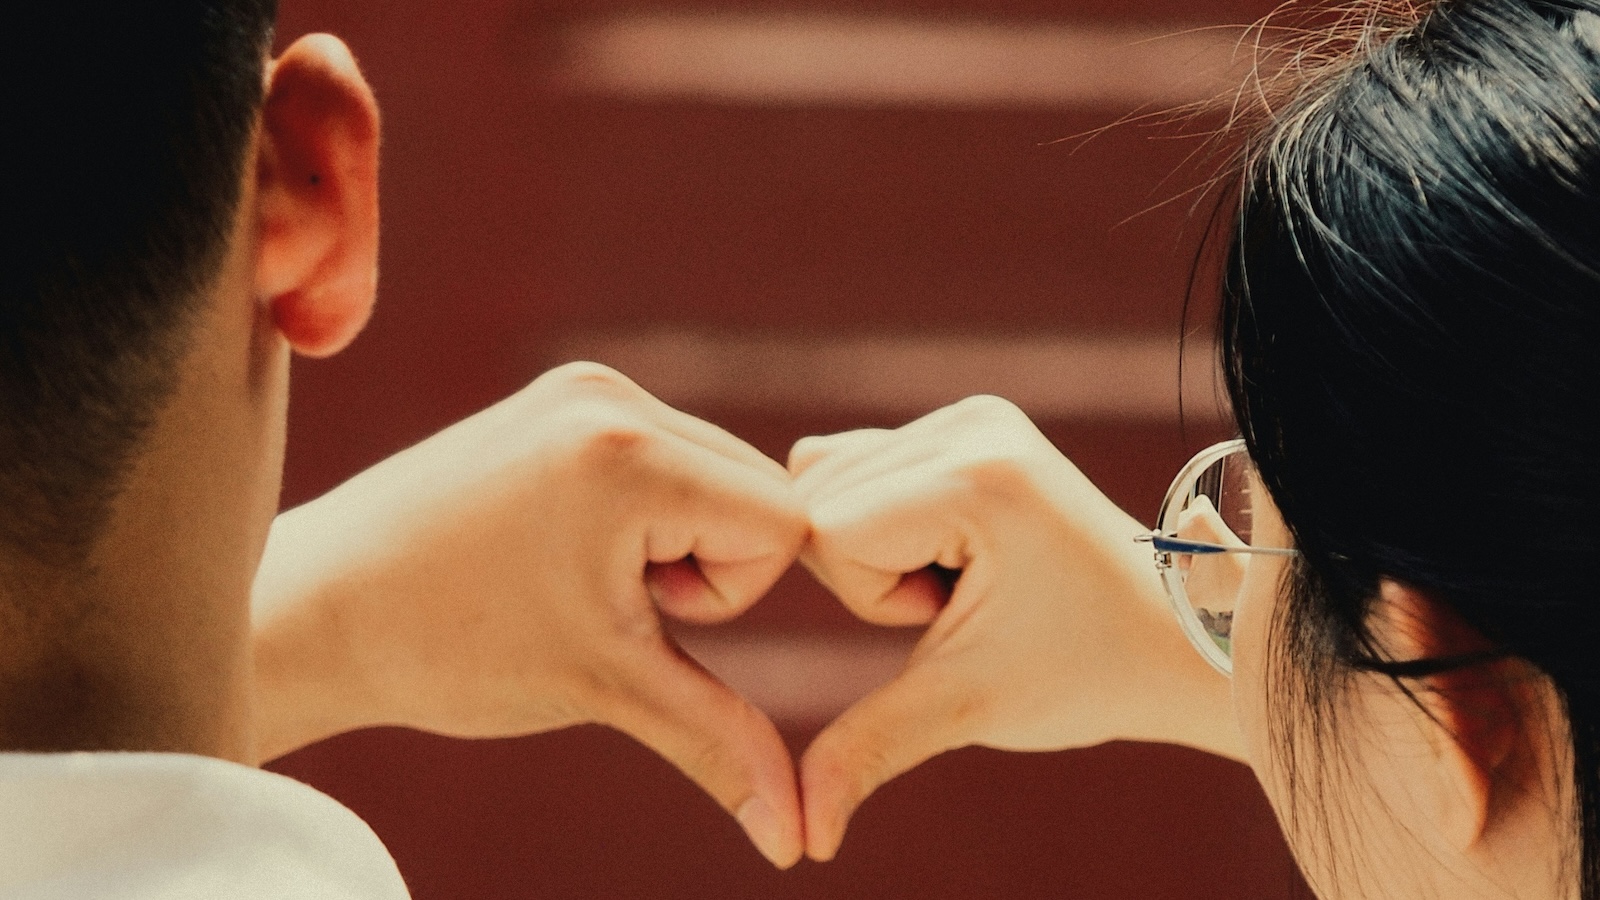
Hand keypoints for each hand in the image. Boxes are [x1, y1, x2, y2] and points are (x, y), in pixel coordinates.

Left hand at [252, 362, 807, 866]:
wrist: (319, 608)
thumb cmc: (449, 649)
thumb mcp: (605, 688)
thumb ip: (719, 745)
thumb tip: (797, 842)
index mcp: (629, 453)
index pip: (784, 523)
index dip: (728, 595)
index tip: (635, 613)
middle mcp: (613, 396)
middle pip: (759, 492)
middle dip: (707, 567)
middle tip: (606, 598)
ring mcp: (585, 388)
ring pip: (717, 476)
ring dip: (679, 542)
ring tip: (582, 575)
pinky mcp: (563, 397)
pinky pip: (668, 457)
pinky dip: (650, 515)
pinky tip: (570, 549)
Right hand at [789, 396, 1240, 860]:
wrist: (1177, 638)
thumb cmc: (1087, 673)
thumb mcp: (967, 707)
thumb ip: (868, 749)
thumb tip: (799, 841)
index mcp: (976, 474)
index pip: (825, 532)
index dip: (873, 600)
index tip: (958, 615)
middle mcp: (971, 421)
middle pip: (821, 499)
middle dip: (873, 573)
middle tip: (968, 601)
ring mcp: (974, 413)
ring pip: (830, 481)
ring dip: (878, 549)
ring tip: (968, 579)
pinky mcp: (972, 421)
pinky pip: (862, 466)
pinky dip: (886, 521)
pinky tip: (958, 554)